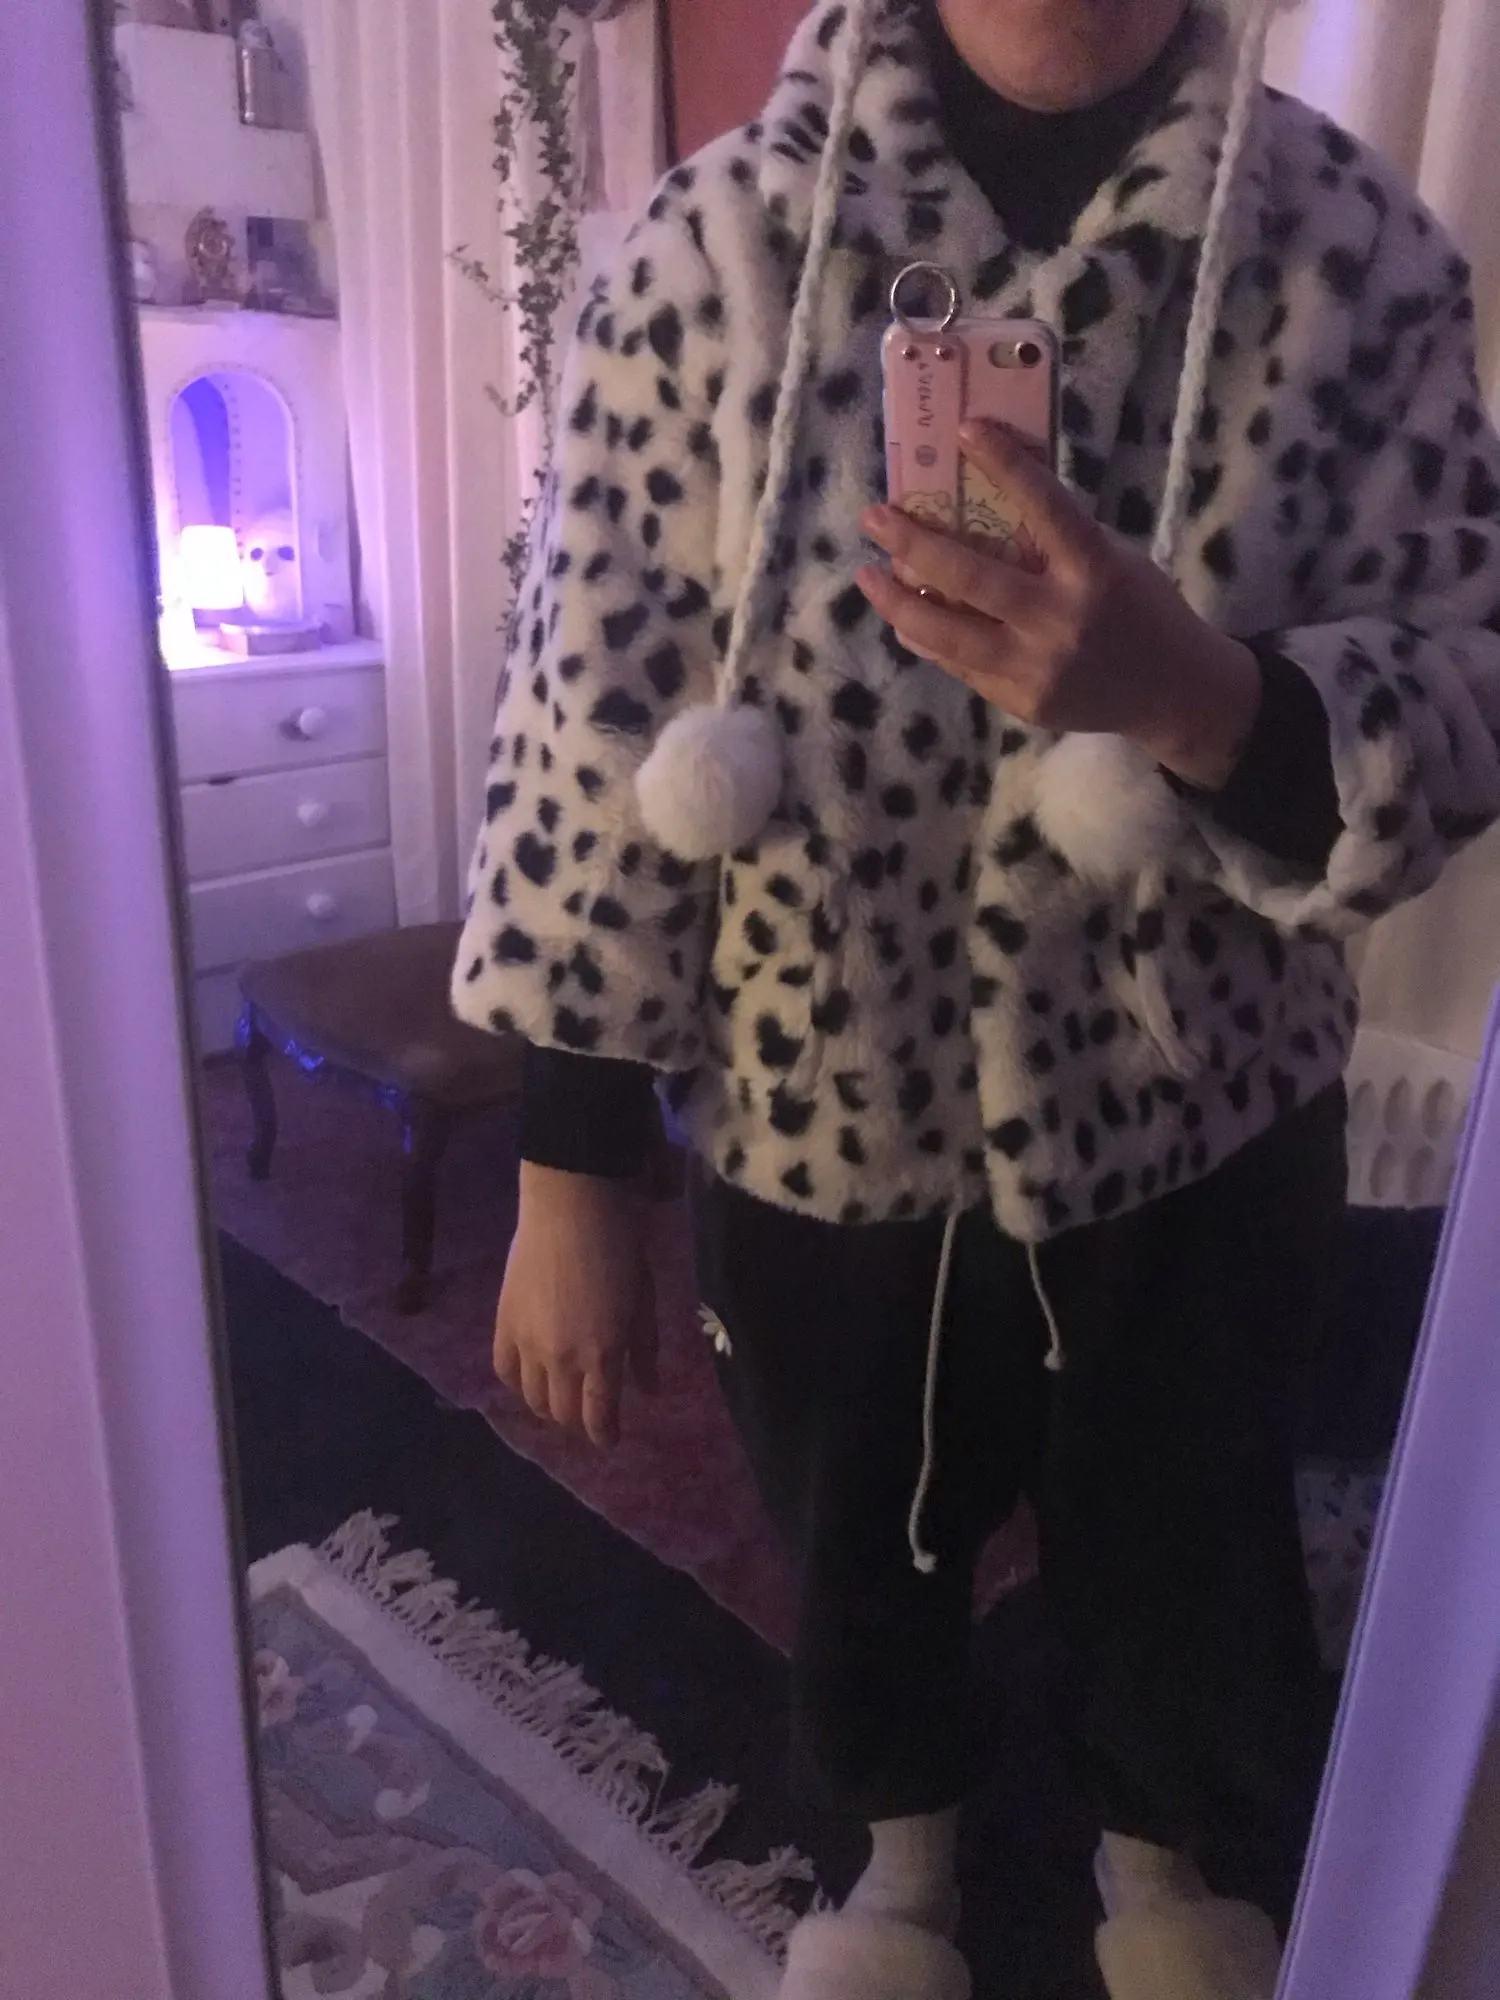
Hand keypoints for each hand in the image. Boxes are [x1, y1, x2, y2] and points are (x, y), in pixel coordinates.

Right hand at [494, 1163, 659, 1448]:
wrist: (570, 1207)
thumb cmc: (620, 1248)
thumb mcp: (644, 1301)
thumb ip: (644, 1350)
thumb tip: (649, 1390)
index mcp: (603, 1355)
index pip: (598, 1416)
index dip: (604, 1435)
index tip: (610, 1438)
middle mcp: (562, 1359)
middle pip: (563, 1413)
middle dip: (578, 1421)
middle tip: (588, 1413)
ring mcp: (528, 1344)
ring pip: (532, 1398)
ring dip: (548, 1406)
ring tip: (560, 1397)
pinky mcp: (503, 1324)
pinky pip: (504, 1370)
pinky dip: (517, 1382)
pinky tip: (529, 1376)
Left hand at [856, 420, 1261, 790]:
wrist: (1174, 693)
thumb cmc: (1141, 609)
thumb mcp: (1115, 560)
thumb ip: (1056, 541)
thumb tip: (983, 505)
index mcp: (1095, 571)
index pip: (1046, 507)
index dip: (1005, 465)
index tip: (964, 428)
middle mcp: (1061, 620)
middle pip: (972, 579)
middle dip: (913, 544)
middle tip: (874, 517)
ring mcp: (1037, 667)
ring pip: (949, 634)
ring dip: (898, 603)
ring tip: (867, 576)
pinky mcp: (1021, 701)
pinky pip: (961, 666)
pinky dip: (928, 639)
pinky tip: (903, 619)